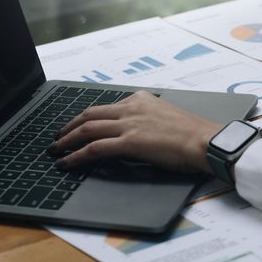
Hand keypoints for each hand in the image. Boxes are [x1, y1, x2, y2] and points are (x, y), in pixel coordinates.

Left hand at [49, 91, 222, 171]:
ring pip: (87, 129)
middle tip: (59, 137)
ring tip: (56, 151)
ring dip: (67, 140)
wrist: (205, 140)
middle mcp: (132, 107)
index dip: (87, 117)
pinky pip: (95, 148)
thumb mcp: (167, 116)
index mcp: (142, 99)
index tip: (79, 124)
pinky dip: (77, 155)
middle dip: (69, 126)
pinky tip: (67, 162)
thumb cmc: (194, 134)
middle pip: (90, 114)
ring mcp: (129, 124)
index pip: (107, 107)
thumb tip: (139, 131)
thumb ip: (149, 118)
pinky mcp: (129, 142)